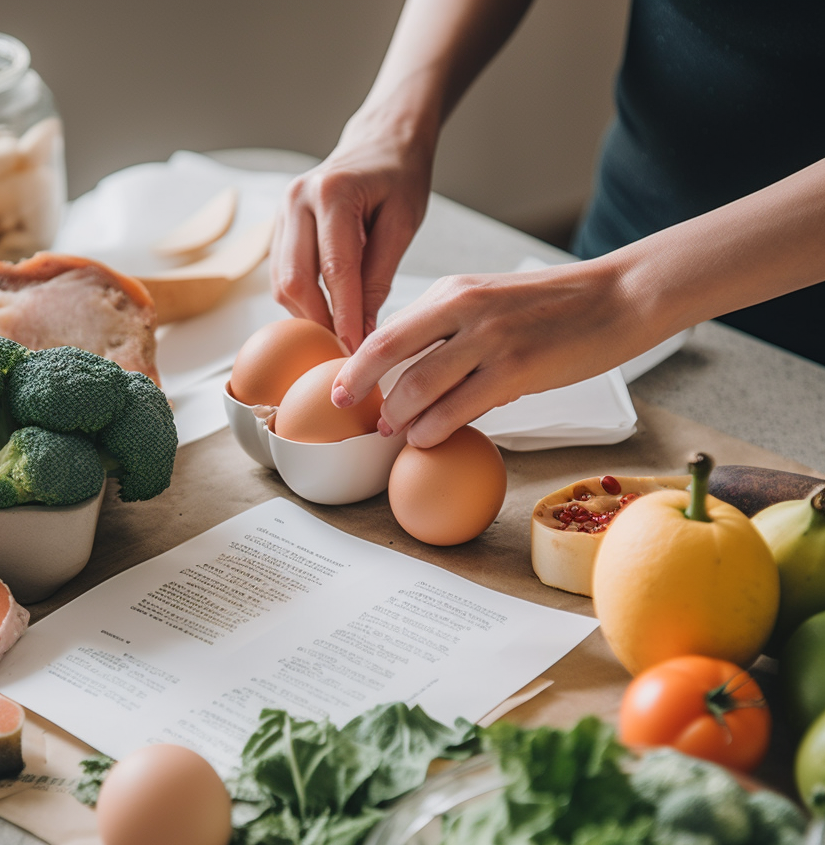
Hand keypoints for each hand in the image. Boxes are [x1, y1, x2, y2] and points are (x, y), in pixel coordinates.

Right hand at [270, 112, 433, 352]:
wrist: (380, 142)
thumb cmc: (399, 176)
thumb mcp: (403, 222)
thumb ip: (380, 275)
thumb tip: (363, 330)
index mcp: (332, 193)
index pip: (335, 270)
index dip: (345, 316)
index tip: (356, 350)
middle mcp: (297, 200)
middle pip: (296, 281)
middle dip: (320, 322)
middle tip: (345, 351)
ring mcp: (282, 213)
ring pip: (282, 283)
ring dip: (308, 315)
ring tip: (339, 334)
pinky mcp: (279, 227)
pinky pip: (281, 276)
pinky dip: (302, 301)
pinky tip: (327, 313)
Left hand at [331, 257, 657, 446]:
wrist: (620, 297)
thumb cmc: (554, 306)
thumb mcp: (491, 300)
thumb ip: (450, 329)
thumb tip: (414, 375)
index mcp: (453, 289)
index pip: (388, 330)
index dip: (356, 365)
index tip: (341, 389)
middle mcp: (463, 308)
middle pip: (388, 353)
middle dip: (360, 390)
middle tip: (354, 415)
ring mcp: (488, 338)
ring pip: (418, 386)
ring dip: (398, 417)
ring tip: (393, 432)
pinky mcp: (515, 370)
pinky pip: (457, 409)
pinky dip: (432, 430)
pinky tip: (427, 439)